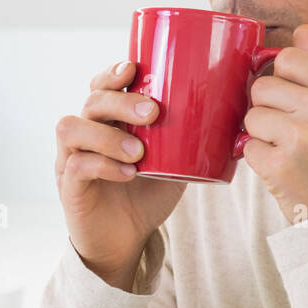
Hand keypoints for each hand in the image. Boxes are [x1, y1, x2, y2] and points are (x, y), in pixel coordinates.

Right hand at [55, 60, 187, 289]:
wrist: (126, 239)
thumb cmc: (148, 194)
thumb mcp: (177, 162)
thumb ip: (194, 142)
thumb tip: (238, 124)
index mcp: (110, 121)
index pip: (102, 85)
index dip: (113, 72)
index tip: (134, 69)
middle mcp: (86, 133)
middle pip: (92, 100)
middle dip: (122, 102)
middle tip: (153, 113)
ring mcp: (71, 158)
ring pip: (72, 127)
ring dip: (107, 134)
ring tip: (139, 151)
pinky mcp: (69, 186)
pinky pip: (76, 166)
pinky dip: (104, 166)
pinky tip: (129, 174)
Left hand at [239, 24, 307, 222]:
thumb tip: (302, 30)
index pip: (288, 58)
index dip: (281, 77)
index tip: (291, 98)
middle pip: (263, 86)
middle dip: (269, 108)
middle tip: (290, 132)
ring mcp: (302, 137)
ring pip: (252, 116)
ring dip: (261, 134)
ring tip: (288, 151)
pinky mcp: (280, 166)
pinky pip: (248, 147)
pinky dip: (258, 160)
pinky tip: (283, 170)